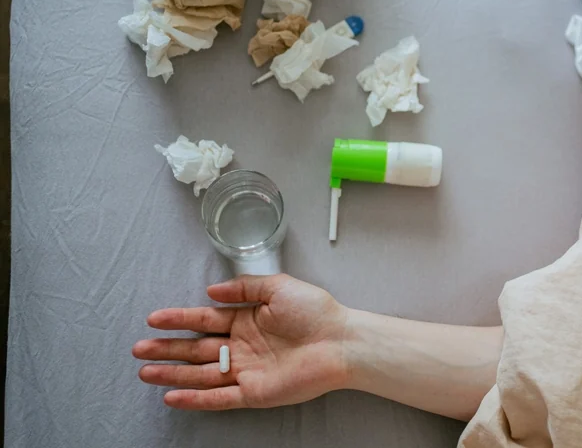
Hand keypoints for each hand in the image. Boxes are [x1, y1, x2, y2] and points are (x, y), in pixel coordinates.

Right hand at [133, 274, 349, 410]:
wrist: (340, 341)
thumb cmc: (315, 311)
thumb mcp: (278, 287)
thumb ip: (244, 289)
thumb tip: (210, 292)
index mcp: (247, 320)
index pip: (205, 320)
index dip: (179, 319)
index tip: (153, 319)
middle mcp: (242, 346)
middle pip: (196, 349)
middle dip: (167, 349)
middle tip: (138, 349)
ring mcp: (246, 371)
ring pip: (200, 375)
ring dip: (172, 374)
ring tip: (145, 372)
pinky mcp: (254, 393)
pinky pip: (219, 397)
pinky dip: (195, 398)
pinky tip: (172, 396)